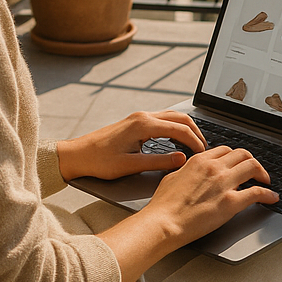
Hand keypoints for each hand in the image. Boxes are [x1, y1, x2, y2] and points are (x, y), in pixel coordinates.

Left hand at [55, 110, 207, 181]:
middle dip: (196, 132)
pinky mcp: (135, 122)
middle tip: (204, 149)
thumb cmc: (99, 162)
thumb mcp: (130, 165)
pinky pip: (163, 120)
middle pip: (180, 117)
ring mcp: (139, 117)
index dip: (195, 142)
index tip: (204, 155)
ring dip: (186, 128)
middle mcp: (143, 116)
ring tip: (195, 145)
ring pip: (172, 116)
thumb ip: (159, 162)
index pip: (180, 129)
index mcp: (143, 125)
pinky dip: (176, 128)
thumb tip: (182, 159)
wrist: (77, 154)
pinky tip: (178, 140)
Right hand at [144, 145, 279, 247]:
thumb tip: (189, 171)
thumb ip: (186, 170)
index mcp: (200, 161)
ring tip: (265, 181)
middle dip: (251, 162)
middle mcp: (214, 168)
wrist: (163, 222)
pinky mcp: (231, 203)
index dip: (234, 157)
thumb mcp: (172, 177)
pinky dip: (268, 194)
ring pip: (253, 167)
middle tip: (255, 171)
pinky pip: (257, 193)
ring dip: (262, 173)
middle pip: (242, 154)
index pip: (225, 150)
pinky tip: (271, 197)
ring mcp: (224, 184)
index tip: (237, 164)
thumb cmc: (163, 205)